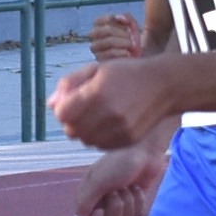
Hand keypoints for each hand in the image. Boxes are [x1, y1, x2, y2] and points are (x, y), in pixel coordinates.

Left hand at [48, 56, 175, 150]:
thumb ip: (70, 84)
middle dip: (71, 121)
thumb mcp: (96, 69)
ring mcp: (119, 129)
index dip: (62, 108)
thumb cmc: (126, 73)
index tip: (70, 101)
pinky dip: (97, 137)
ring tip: (96, 115)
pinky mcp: (127, 140)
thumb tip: (50, 104)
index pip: (62, 113)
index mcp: (98, 92)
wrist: (164, 85)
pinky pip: (100, 145)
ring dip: (84, 130)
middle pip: (71, 130)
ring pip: (85, 140)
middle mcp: (108, 113)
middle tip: (82, 109)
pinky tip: (107, 123)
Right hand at [69, 142, 165, 215]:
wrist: (143, 149)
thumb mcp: (97, 182)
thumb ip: (84, 204)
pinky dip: (139, 200)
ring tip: (127, 185)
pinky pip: (138, 215)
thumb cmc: (117, 162)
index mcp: (87, 199)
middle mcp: (101, 204)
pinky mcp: (135, 202)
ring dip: (129, 203)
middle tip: (115, 191)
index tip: (99, 212)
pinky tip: (137, 186)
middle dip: (115, 209)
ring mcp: (119, 204)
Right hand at [88, 11, 142, 61]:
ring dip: (122, 42)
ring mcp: (96, 52)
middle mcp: (95, 40)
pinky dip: (120, 52)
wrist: (139, 60)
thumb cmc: (133, 42)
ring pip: (107, 41)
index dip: (110, 19)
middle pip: (103, 30)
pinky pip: (109, 54)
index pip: (98, 21)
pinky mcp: (101, 62)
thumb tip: (119, 17)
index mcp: (99, 30)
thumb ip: (127, 17)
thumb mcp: (132, 26)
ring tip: (131, 45)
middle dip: (119, 32)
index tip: (126, 23)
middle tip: (130, 36)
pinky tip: (128, 53)